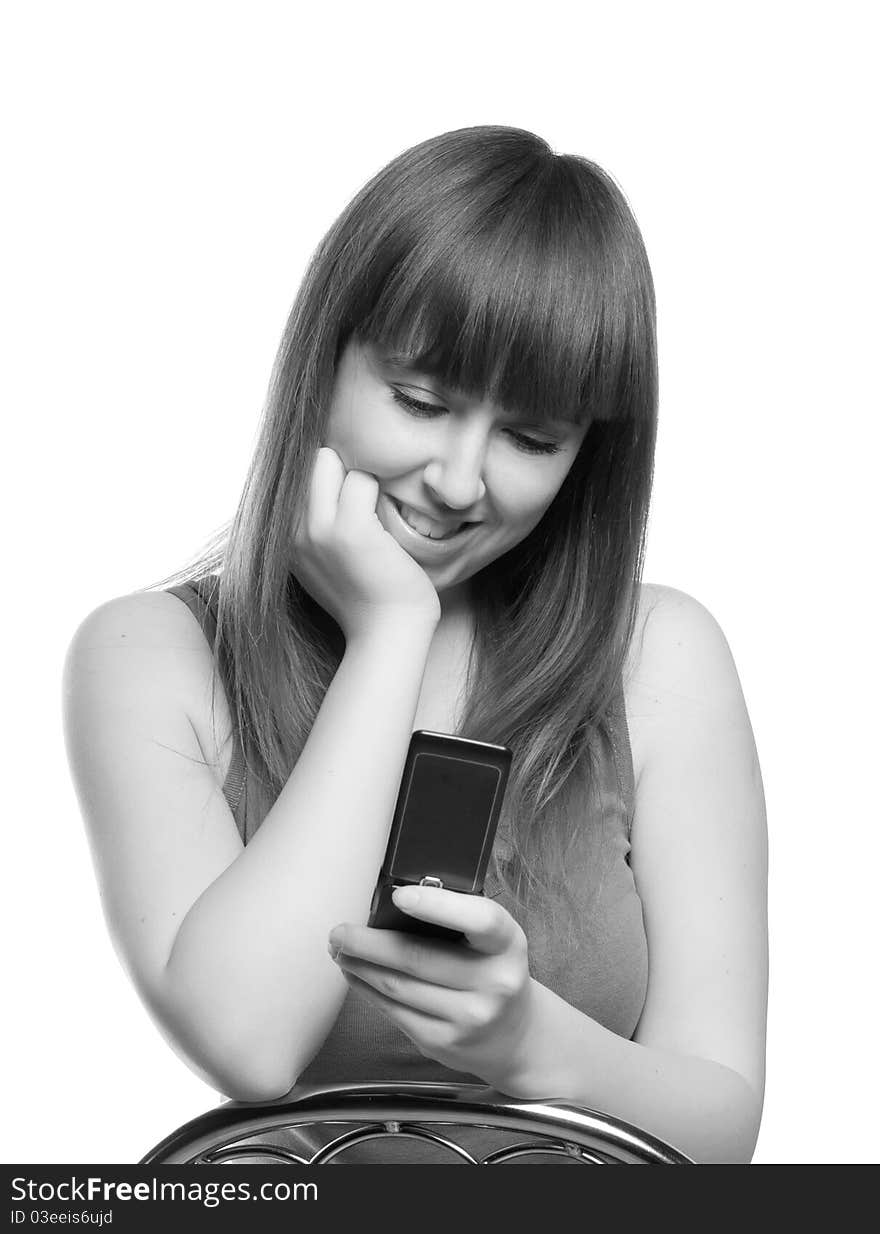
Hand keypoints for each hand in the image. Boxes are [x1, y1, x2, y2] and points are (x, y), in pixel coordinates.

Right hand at [291, 447, 440, 641]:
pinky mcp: (351, 530)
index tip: (347, 498)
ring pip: (330, 459)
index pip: (293, 474)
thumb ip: (311, 527)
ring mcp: (319, 530)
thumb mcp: (321, 562)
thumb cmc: (365, 598)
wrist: (388, 632)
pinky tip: (388, 520)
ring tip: (375, 509)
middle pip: (308, 459)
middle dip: (339, 466)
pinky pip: (363, 479)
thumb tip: (318, 481)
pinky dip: (380, 490)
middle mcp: (291, 532)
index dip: (326, 476)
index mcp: (282, 539)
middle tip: (364, 496)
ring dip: (360, 476)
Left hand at [327, 886, 535, 1090]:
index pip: (481, 919)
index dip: (438, 906)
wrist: (516, 1036)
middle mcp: (493, 982)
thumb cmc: (493, 971)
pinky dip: (367, 991)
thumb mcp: (493, 941)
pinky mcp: (443, 1042)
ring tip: (340, 950)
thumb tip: (391, 902)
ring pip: (397, 986)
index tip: (399, 895)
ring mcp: (468, 1017)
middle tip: (339, 930)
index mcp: (507, 944)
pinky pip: (394, 1012)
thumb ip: (458, 920)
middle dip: (368, 942)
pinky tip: (356, 976)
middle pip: (417, 957)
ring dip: (360, 966)